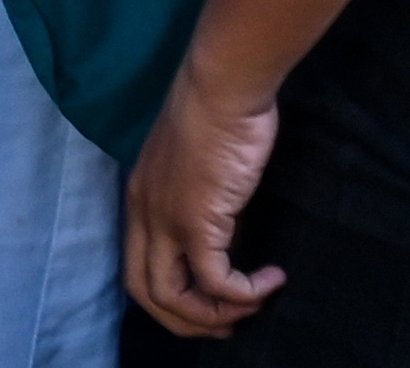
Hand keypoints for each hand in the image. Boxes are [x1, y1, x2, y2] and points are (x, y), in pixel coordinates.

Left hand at [126, 66, 289, 337]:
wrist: (223, 84)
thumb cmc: (219, 111)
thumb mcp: (200, 164)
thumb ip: (203, 199)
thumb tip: (226, 233)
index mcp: (140, 198)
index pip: (137, 265)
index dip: (168, 295)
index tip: (207, 301)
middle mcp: (144, 214)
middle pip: (145, 292)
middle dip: (185, 319)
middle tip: (227, 324)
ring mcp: (166, 220)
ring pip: (172, 297)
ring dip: (213, 315)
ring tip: (253, 306)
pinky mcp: (197, 222)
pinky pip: (215, 281)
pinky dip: (245, 293)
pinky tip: (273, 280)